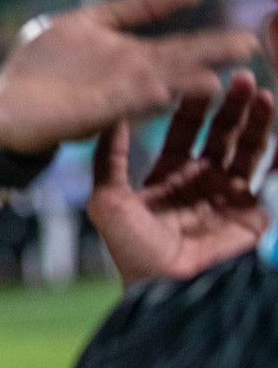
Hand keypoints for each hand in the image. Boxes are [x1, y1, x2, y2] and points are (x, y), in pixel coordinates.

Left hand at [0, 0, 257, 154]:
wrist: (3, 101)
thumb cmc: (49, 64)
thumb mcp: (93, 23)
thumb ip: (138, 5)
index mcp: (134, 58)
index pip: (182, 48)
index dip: (213, 43)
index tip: (250, 37)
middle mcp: (129, 79)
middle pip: (175, 66)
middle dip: (207, 59)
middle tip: (247, 47)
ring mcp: (109, 97)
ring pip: (152, 88)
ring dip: (178, 85)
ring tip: (212, 80)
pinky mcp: (86, 112)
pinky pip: (116, 105)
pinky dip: (136, 99)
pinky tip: (158, 91)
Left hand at [87, 70, 273, 283]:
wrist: (168, 289)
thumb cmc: (132, 249)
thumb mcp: (107, 199)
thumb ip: (107, 159)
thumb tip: (109, 117)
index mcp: (165, 177)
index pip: (183, 131)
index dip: (192, 105)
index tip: (200, 78)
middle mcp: (198, 182)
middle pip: (219, 134)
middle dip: (230, 106)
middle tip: (239, 77)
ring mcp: (227, 196)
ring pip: (246, 149)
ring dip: (256, 121)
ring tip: (262, 93)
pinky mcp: (251, 213)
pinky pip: (269, 175)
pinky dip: (277, 150)